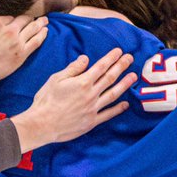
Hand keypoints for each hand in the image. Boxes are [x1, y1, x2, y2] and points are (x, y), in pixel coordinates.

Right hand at [0, 15, 48, 93]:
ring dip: (40, 24)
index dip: (14, 19)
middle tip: (37, 17)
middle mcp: (9, 31)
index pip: (10, 17)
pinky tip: (46, 31)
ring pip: (33, 29)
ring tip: (45, 21)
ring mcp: (17, 42)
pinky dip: (42, 35)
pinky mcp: (22, 54)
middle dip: (31, 18)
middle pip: (24, 20)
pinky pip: (36, 42)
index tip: (17, 20)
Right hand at [10, 49, 135, 150]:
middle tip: (130, 58)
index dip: (111, 58)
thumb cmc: (46, 101)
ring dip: (125, 84)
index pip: (100, 67)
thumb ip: (73, 69)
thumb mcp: (56, 80)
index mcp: (82, 82)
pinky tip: (126, 104)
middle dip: (121, 66)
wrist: (42, 124)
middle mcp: (91, 94)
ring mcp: (93, 108)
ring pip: (113, 94)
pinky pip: (108, 114)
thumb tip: (85, 58)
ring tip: (133, 77)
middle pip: (110, 78)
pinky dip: (118, 109)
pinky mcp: (92, 121)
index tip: (119, 51)